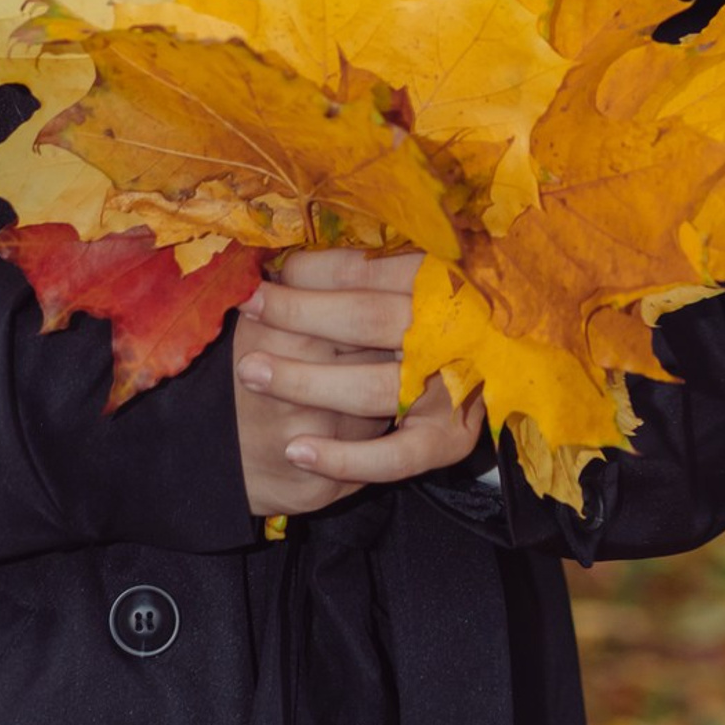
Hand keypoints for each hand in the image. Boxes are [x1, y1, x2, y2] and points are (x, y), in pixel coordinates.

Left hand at [231, 250, 483, 515]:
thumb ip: (351, 273)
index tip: (260, 279)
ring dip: (304, 383)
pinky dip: (344, 457)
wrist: (473, 375)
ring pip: (374, 387)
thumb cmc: (406, 324)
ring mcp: (454, 388)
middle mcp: (455, 330)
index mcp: (440, 280)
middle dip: (299, 314)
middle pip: (369, 318)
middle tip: (251, 311)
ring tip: (253, 374)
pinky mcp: (449, 438)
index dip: (310, 273)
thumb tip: (286, 266)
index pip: (368, 269)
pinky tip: (297, 451)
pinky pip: (395, 457)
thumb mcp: (391, 288)